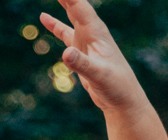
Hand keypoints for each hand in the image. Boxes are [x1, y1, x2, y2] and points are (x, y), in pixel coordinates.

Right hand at [39, 0, 148, 114]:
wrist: (124, 100)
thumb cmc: (116, 87)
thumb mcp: (99, 76)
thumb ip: (82, 64)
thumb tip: (65, 54)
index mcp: (96, 31)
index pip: (78, 4)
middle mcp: (91, 31)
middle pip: (74, 3)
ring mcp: (86, 40)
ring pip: (70, 14)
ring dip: (61, 1)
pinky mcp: (81, 51)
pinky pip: (64, 32)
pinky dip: (54, 24)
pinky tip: (44, 17)